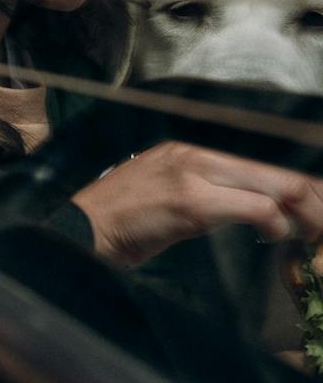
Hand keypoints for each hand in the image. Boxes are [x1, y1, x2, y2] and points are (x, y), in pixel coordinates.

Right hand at [72, 141, 322, 267]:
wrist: (83, 228)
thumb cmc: (125, 217)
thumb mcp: (172, 188)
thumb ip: (214, 186)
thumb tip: (264, 203)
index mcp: (196, 144)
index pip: (269, 155)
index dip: (305, 180)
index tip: (317, 203)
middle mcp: (199, 149)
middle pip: (283, 167)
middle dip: (316, 198)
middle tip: (322, 224)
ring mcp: (194, 172)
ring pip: (279, 183)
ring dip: (307, 214)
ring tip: (311, 234)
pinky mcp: (190, 201)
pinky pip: (256, 208)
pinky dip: (276, 226)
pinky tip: (273, 238)